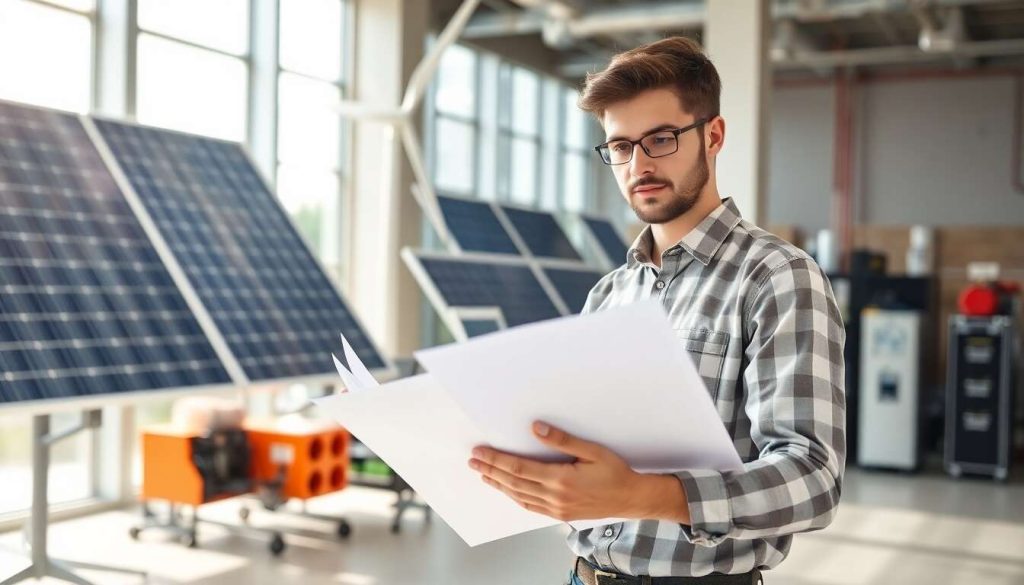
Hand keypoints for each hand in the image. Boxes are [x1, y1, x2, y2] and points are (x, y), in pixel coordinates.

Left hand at [468, 421, 648, 521]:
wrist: (631, 498)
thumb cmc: (615, 473)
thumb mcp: (592, 451)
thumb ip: (563, 440)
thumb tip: (537, 429)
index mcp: (560, 479)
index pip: (518, 468)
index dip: (496, 459)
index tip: (480, 452)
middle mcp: (555, 497)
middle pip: (513, 482)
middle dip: (490, 470)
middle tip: (472, 461)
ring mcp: (556, 508)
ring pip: (518, 496)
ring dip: (498, 484)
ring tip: (483, 474)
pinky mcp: (560, 514)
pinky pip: (530, 506)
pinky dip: (514, 497)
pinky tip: (507, 490)